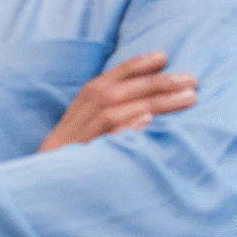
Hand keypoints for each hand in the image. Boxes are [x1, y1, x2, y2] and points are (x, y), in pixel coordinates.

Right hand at [40, 51, 196, 152]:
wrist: (45, 180)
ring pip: (119, 111)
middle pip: (120, 92)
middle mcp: (82, 116)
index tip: (164, 56)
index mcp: (84, 103)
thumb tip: (148, 96)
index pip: (112, 77)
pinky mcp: (85, 157)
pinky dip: (125, 128)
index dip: (137, 65)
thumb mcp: (86, 122)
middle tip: (191, 80)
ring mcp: (83, 137)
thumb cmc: (75, 150)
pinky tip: (147, 120)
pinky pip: (107, 140)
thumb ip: (109, 104)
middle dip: (157, 83)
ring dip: (154, 102)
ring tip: (188, 98)